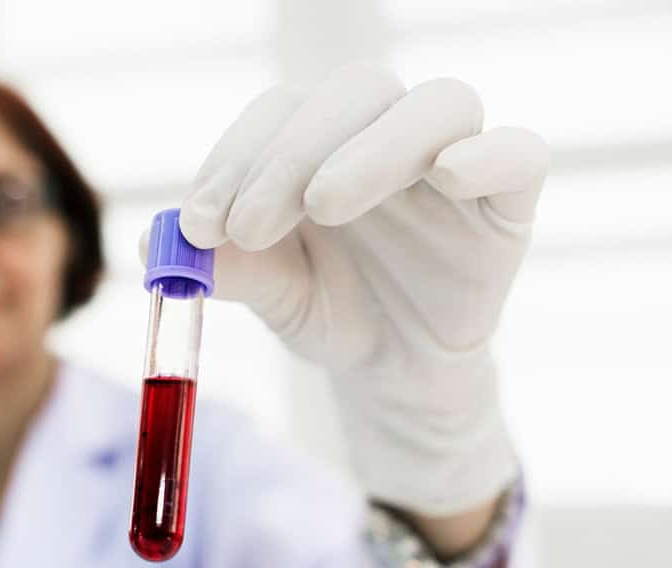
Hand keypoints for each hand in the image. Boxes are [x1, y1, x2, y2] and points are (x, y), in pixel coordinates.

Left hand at [168, 62, 549, 515]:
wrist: (392, 369)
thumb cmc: (328, 308)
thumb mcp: (269, 290)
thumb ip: (224, 264)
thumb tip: (152, 243)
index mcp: (322, 141)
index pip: (281, 112)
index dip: (236, 157)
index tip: (199, 224)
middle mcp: (385, 135)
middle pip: (355, 93)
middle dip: (290, 154)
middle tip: (248, 227)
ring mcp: (453, 161)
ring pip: (436, 105)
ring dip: (373, 147)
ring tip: (324, 205)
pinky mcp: (508, 201)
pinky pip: (519, 154)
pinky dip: (488, 155)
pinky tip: (448, 178)